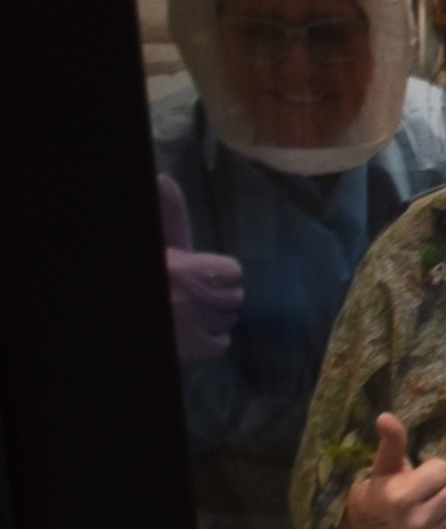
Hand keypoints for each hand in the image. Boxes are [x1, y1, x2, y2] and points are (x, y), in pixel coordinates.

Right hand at [159, 174, 242, 358]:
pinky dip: (213, 338)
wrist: (125, 313)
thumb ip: (169, 214)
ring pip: (230, 319)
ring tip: (195, 310)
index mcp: (192, 269)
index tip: (204, 270)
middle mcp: (203, 298)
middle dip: (221, 293)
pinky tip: (197, 330)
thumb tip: (163, 179)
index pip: (233, 270)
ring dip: (217, 314)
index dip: (220, 271)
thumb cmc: (146, 268)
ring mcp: (202, 326)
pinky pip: (223, 342)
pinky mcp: (198, 349)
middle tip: (198, 290)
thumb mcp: (158, 242)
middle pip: (236, 295)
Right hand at [343, 413, 445, 528]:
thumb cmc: (383, 488)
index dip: (434, 468)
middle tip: (431, 487)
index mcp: (401, 498)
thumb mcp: (386, 462)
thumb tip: (385, 416)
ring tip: (435, 500)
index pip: (443, 470)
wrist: (374, 527)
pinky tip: (439, 516)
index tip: (421, 473)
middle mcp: (415, 523)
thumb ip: (392, 440)